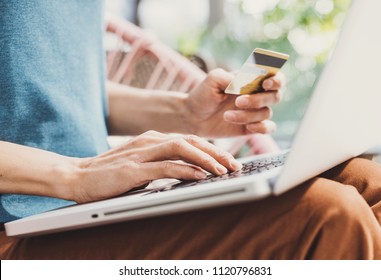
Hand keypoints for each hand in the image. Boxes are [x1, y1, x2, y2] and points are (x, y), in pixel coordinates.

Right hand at [68, 131, 241, 202]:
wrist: (76, 175)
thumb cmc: (110, 173)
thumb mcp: (142, 164)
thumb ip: (163, 164)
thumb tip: (190, 172)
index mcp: (154, 139)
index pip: (190, 140)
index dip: (213, 149)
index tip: (229, 161)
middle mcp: (150, 140)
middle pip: (192, 140)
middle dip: (217, 152)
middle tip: (235, 165)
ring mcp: (141, 153)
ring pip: (182, 148)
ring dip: (206, 159)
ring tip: (224, 170)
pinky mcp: (133, 168)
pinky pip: (165, 166)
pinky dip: (185, 170)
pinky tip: (200, 176)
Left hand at [186, 69, 284, 137]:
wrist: (193, 116)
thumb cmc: (203, 94)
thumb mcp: (213, 79)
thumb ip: (231, 78)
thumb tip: (246, 83)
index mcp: (251, 80)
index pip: (274, 76)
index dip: (276, 79)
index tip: (265, 83)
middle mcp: (257, 95)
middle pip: (275, 95)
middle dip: (258, 99)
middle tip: (238, 102)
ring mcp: (256, 112)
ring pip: (266, 113)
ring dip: (248, 115)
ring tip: (226, 116)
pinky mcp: (252, 127)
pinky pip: (268, 128)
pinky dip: (261, 128)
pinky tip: (247, 127)